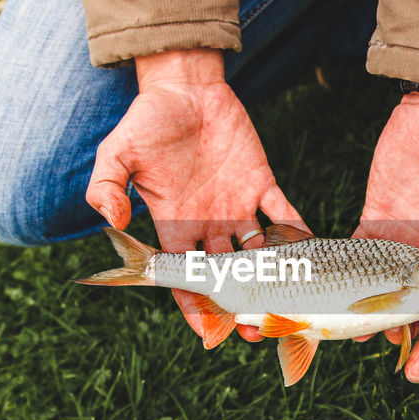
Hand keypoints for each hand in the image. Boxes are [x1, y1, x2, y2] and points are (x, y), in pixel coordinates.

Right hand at [86, 48, 307, 341]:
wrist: (183, 85)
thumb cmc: (146, 121)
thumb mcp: (117, 154)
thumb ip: (107, 188)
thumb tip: (114, 224)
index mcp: (175, 226)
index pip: (188, 279)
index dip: (197, 308)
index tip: (210, 334)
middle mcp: (209, 225)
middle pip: (229, 278)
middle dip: (242, 305)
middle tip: (257, 330)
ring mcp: (237, 206)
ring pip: (259, 255)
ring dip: (273, 278)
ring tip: (288, 301)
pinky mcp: (261, 183)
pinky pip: (282, 214)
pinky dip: (297, 232)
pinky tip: (311, 250)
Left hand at [353, 92, 418, 380]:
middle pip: (416, 316)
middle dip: (410, 346)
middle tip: (400, 370)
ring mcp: (400, 244)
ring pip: (382, 295)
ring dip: (370, 321)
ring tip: (356, 340)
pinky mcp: (374, 223)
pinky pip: (355, 258)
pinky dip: (342, 283)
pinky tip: (330, 305)